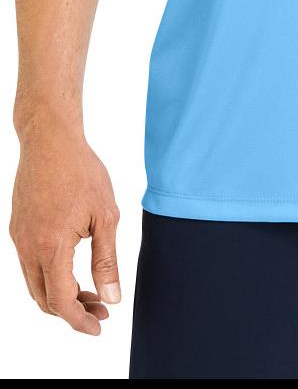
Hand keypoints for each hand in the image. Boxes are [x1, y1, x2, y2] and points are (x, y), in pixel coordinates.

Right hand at [9, 118, 121, 335]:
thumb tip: (112, 298)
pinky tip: (72, 266)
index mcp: (51, 247)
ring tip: (90, 290)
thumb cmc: (81, 171)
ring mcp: (19, 237)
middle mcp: (28, 247)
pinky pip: (29, 264)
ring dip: (60, 294)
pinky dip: (49, 275)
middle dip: (72, 311)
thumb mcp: (105, 215)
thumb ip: (107, 260)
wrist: (50, 139)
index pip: (61, 301)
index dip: (79, 320)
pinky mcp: (17, 227)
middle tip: (101, 308)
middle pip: (45, 299)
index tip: (98, 326)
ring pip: (35, 284)